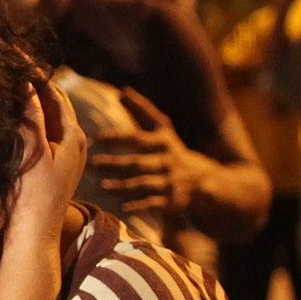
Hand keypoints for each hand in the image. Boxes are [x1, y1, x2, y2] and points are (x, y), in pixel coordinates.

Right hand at [7, 77, 87, 255]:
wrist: (34, 234)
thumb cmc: (34, 196)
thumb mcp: (33, 152)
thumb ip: (32, 118)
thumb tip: (27, 86)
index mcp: (75, 136)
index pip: (56, 94)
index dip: (37, 75)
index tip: (18, 59)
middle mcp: (75, 143)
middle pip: (54, 104)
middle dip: (35, 87)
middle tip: (12, 69)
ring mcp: (65, 155)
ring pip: (48, 119)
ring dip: (30, 104)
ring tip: (10, 88)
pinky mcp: (54, 166)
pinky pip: (43, 134)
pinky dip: (30, 122)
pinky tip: (13, 119)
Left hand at [91, 89, 198, 221]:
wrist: (208, 179)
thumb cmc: (174, 150)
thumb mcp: (163, 130)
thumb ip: (142, 111)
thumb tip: (123, 91)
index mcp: (162, 141)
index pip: (137, 138)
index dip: (117, 138)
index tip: (97, 138)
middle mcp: (166, 160)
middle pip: (137, 162)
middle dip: (115, 163)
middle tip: (92, 164)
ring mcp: (170, 180)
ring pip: (144, 183)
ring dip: (123, 186)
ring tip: (102, 186)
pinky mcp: (174, 200)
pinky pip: (155, 203)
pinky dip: (140, 206)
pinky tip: (124, 208)